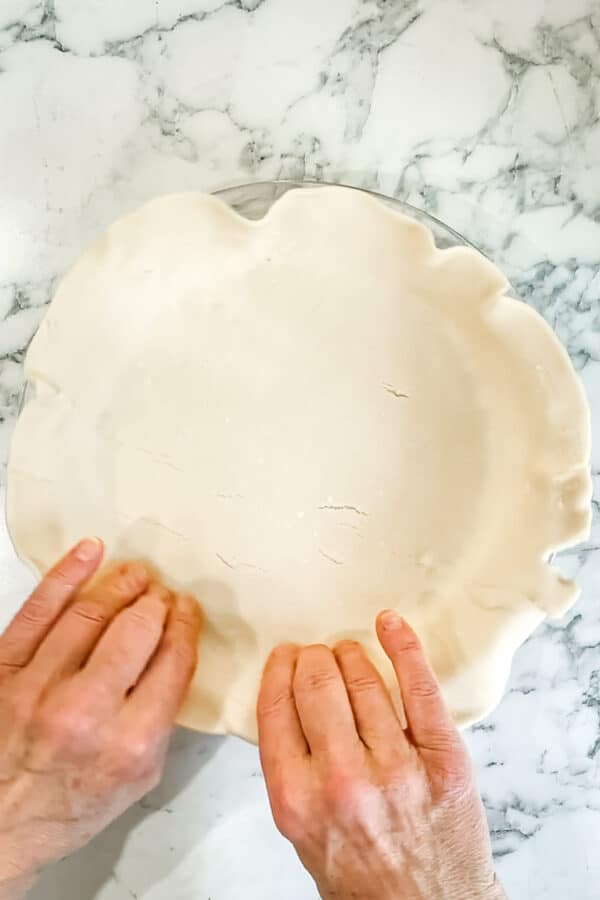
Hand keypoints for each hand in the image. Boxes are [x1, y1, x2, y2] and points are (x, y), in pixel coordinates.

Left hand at [0, 539, 201, 899]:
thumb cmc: (70, 804)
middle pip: (137, 629)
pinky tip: (89, 554)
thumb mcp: (140, 777)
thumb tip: (173, 652)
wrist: (2, 825)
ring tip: (136, 575)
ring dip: (121, 584)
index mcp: (130, 742)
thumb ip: (162, 716)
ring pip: (91, 612)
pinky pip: (38, 609)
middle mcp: (86, 712)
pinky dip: (66, 574)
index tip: (187, 612)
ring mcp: (39, 687)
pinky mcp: (4, 670)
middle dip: (157, 604)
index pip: (173, 660)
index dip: (185, 625)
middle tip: (162, 596)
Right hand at [257, 611, 504, 899]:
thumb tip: (289, 700)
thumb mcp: (303, 833)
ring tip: (349, 653)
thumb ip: (291, 770)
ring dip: (352, 655)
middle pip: (317, 685)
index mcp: (297, 799)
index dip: (279, 671)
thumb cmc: (363, 877)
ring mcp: (397, 767)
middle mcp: (342, 780)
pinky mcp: (443, 758)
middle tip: (318, 656)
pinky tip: (391, 625)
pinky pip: (420, 688)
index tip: (285, 658)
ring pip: (364, 680)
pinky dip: (404, 648)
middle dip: (314, 659)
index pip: (276, 707)